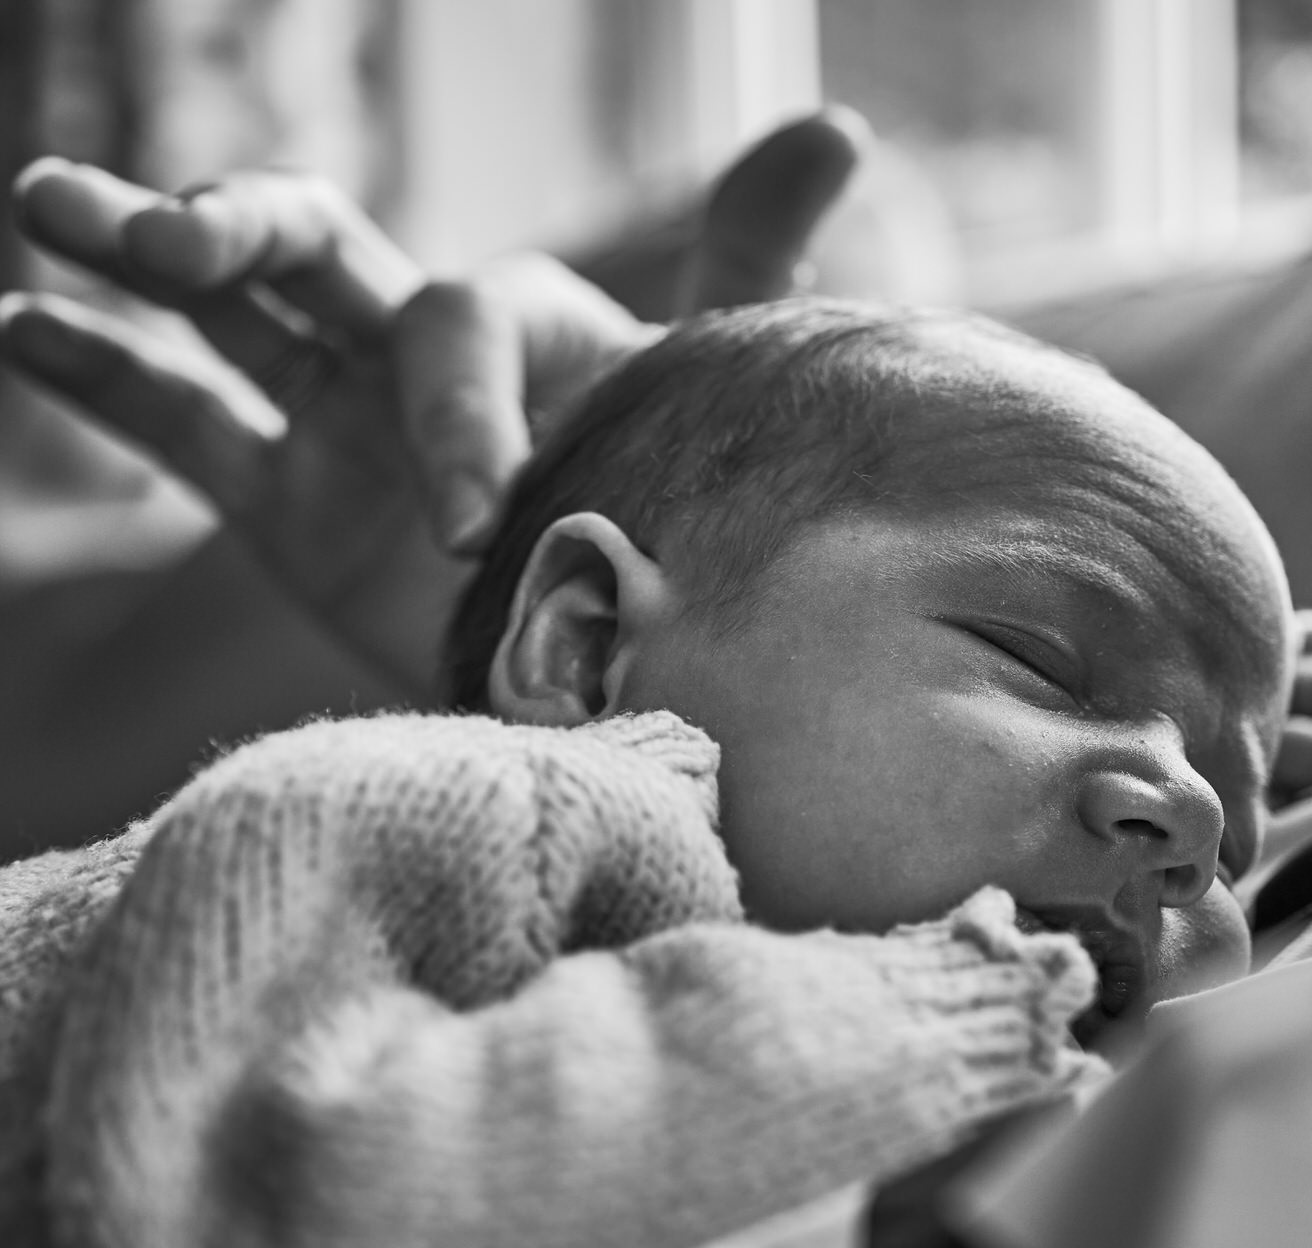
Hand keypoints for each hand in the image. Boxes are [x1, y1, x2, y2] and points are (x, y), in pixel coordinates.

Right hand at [0, 109, 865, 694]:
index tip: (473, 519)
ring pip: (230, 316)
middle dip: (238, 225)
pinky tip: (23, 327)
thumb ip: (751, 259)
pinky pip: (190, 427)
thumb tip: (835, 122)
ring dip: (140, 256)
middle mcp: (426, 358)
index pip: (460, 319)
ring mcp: (347, 427)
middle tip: (168, 235)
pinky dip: (107, 379)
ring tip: (46, 207)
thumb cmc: (691, 523)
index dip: (454, 407)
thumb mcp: (727, 384)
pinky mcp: (292, 506)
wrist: (646, 666)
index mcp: (526, 326)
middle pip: (315, 247)